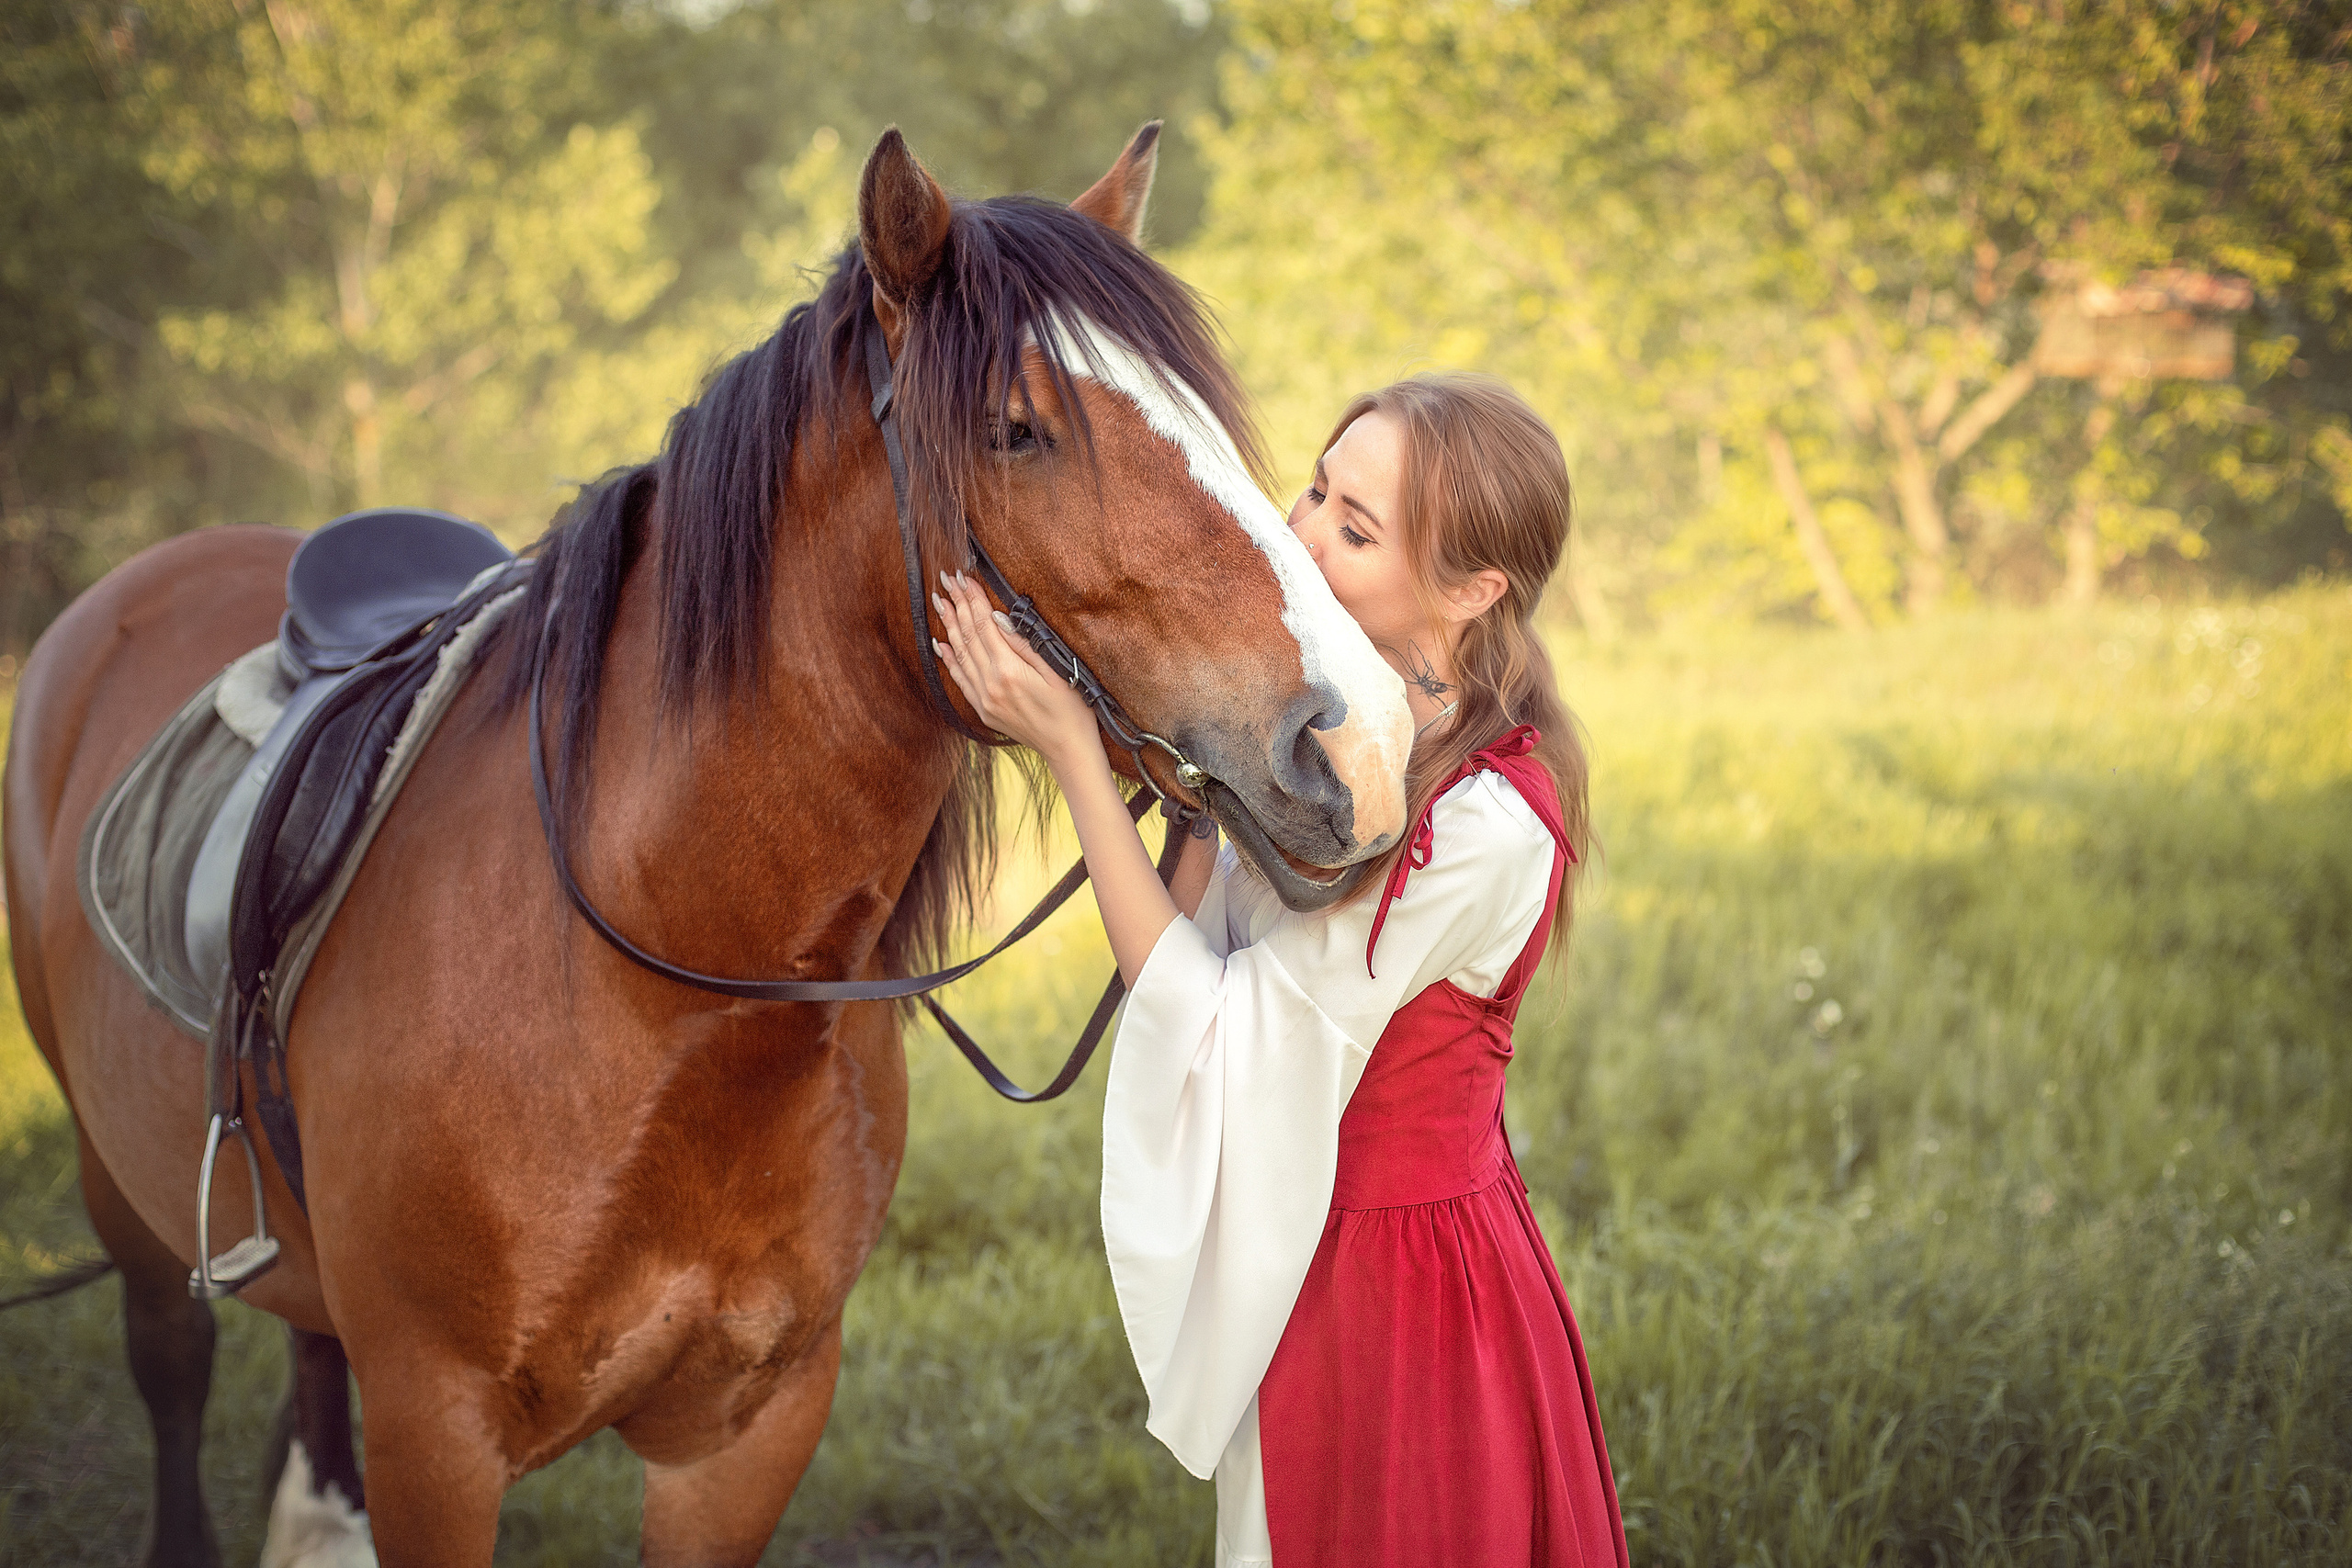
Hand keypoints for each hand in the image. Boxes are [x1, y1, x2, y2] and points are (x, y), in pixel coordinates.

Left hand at [932, 569, 1103, 765]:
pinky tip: (941, 643)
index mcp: (1009, 671)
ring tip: (940, 602)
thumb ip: (1025, 644)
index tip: (963, 577)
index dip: (973, 599)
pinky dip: (949, 659)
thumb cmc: (1072, 709)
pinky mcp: (983, 711)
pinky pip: (960, 680)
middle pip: (968, 636)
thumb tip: (998, 618)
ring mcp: (984, 700)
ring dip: (949, 627)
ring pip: (960, 655)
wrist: (1068, 749)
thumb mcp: (1058, 670)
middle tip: (945, 580)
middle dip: (957, 605)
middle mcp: (990, 686)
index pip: (984, 625)